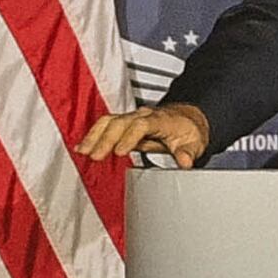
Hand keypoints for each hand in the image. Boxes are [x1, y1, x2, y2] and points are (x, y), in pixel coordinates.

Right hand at [81, 103, 211, 166]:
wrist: (187, 118)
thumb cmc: (187, 130)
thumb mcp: (194, 143)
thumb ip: (188, 153)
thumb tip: (185, 162)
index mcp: (160, 120)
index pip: (141, 125)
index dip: (129, 137)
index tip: (121, 152)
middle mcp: (143, 115)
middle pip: (120, 122)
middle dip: (106, 138)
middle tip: (96, 155)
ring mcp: (132, 117)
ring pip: (110, 121)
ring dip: (95, 135)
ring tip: (83, 150)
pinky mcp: (124, 122)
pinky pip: (106, 124)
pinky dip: (93, 135)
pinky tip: (83, 146)